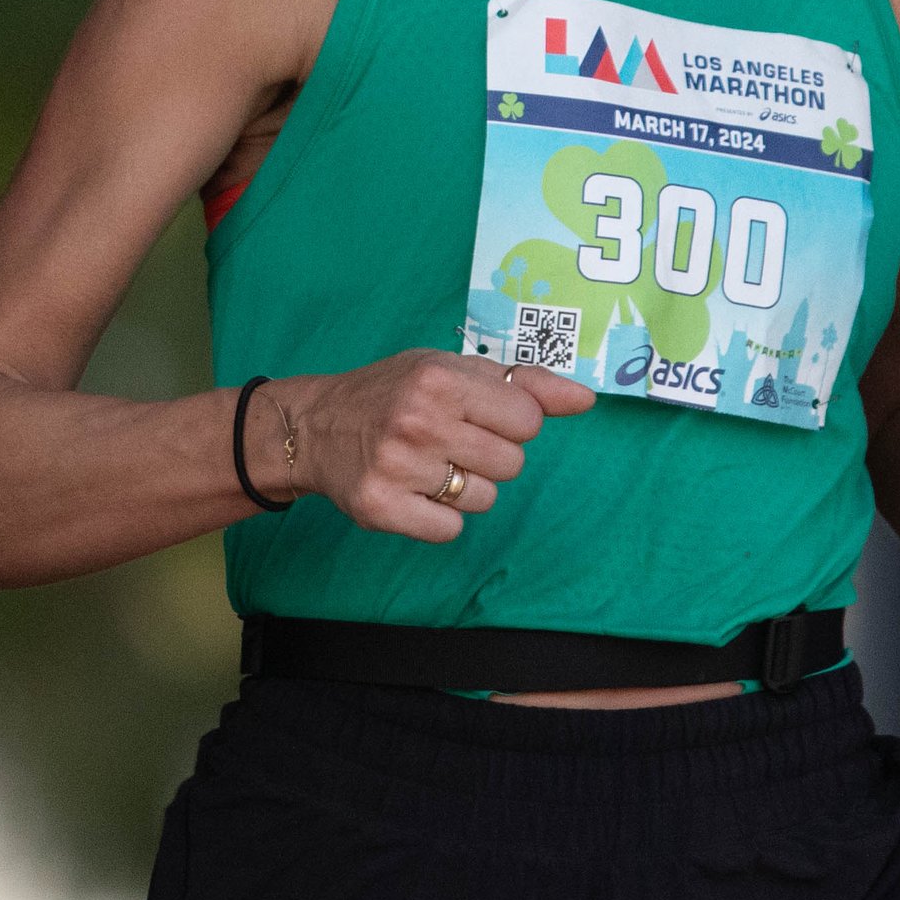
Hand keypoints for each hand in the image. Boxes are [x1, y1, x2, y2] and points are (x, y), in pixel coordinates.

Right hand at [261, 352, 595, 541]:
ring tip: (430, 465)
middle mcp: (419, 421)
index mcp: (440, 378)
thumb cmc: (395, 392)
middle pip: (512, 464)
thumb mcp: (453, 369)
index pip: (528, 420)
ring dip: (466, 488)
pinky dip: (439, 518)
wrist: (314, 427)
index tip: (480, 416)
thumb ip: (524, 382)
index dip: (512, 422)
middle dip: (490, 455)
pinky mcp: (380, 508)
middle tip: (451, 441)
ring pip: (484, 499)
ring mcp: (398, 467)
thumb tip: (585, 399)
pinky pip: (449, 530)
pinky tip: (415, 491)